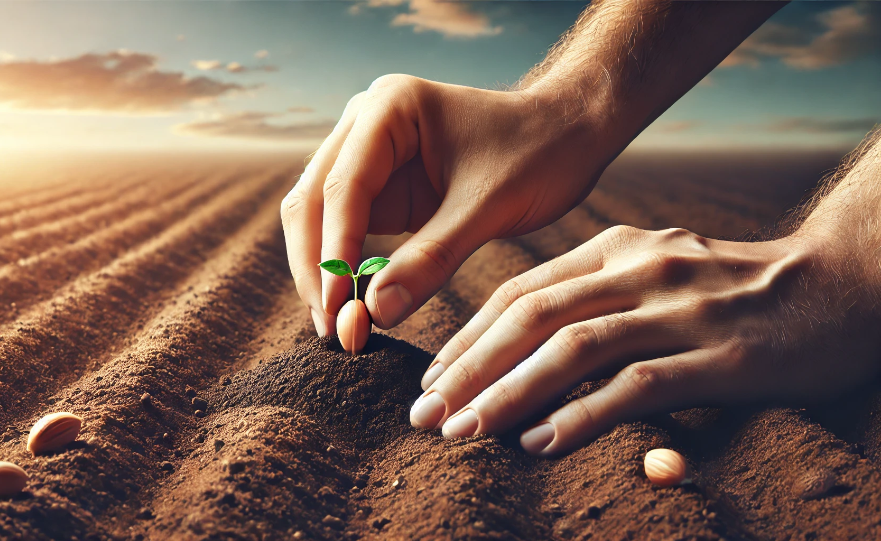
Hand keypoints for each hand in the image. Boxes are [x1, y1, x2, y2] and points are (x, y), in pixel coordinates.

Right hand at [280, 74, 610, 335]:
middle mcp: (366, 125)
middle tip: (333, 329)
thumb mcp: (487, 207)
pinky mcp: (383, 187)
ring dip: (324, 272)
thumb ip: (430, 258)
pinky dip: (348, 270)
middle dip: (318, 266)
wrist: (570, 134)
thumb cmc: (538, 153)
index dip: (334, 252)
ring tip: (340, 328)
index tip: (340, 310)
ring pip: (320, 218)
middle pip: (312, 200)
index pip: (342, 187)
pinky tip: (355, 308)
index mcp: (388, 109)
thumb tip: (375, 312)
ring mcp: (369, 156)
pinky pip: (349, 232)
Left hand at [410, 224, 880, 455]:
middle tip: (427, 413)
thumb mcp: (656, 268)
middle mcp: (639, 270)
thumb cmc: (732, 285)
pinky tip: (541, 443)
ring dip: (510, 393)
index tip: (431, 377)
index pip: (520, 291)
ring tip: (465, 432)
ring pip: (573, 350)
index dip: (468, 336)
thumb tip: (525, 347)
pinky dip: (582, 415)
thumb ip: (596, 293)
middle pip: (532, 318)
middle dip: (470, 368)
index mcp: (615, 248)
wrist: (836, 283)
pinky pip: (636, 387)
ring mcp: (678, 311)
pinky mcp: (718, 357)